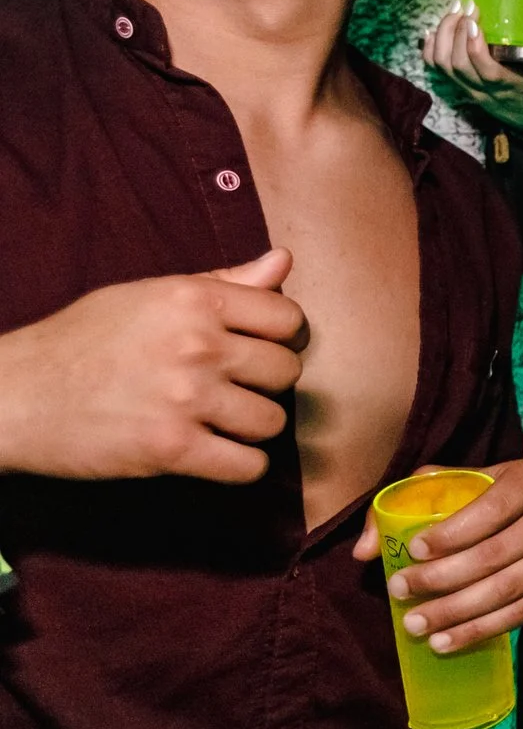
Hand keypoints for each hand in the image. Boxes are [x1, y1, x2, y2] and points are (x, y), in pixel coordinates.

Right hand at [0, 248, 303, 481]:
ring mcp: (186, 398)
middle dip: (263, 383)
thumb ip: (222, 282)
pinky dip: (238, 466)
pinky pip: (249, 467)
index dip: (278, 337)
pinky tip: (214, 453)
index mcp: (193, 300)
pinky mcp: (172, 448)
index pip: (289, 318)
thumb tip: (283, 261)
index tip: (253, 349)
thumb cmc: (81, 342)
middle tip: (229, 388)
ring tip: (217, 421)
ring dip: (250, 427)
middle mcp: (197, 344)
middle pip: (286, 371)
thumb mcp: (146, 296)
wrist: (14, 395)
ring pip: (272, 421)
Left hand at [353, 458, 522, 651]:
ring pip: (509, 589)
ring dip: (458, 612)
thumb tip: (365, 551)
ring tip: (416, 625)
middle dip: (443, 578)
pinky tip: (448, 641)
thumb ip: (403, 504)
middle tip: (401, 592)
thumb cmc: (481, 498)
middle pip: (497, 554)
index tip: (413, 552)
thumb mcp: (448, 485)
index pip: (492, 508)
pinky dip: (483, 630)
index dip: (452, 534)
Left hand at [423, 0, 522, 131]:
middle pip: (457, 64)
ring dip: (443, 35)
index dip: (474, 46)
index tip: (474, 18)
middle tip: (466, 6)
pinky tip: (436, 29)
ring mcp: (473, 91)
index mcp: (518, 85)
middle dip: (455, 31)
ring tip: (455, 12)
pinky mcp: (464, 88)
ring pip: (443, 66)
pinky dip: (430, 48)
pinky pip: (437, 71)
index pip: (487, 71)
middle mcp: (490, 92)